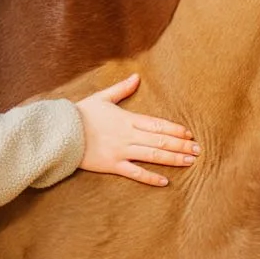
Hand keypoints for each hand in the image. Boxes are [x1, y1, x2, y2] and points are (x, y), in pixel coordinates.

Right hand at [76, 73, 197, 186]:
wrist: (60, 131)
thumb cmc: (80, 114)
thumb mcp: (101, 97)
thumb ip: (121, 89)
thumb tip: (136, 77)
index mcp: (127, 119)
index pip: (157, 124)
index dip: (175, 129)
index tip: (189, 133)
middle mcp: (128, 135)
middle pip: (160, 140)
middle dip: (181, 145)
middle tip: (198, 150)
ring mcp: (121, 151)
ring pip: (152, 156)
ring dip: (173, 159)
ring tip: (190, 161)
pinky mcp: (112, 165)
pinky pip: (135, 173)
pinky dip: (150, 178)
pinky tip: (165, 181)